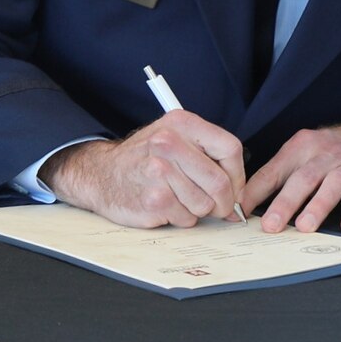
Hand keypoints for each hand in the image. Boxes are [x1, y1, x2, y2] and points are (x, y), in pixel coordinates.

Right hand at [42, 110, 245, 227]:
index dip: (237, 175)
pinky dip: (181, 218)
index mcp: (181, 123)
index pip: (230, 148)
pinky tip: (165, 206)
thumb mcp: (174, 139)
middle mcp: (169, 143)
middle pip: (220, 182)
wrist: (100, 174)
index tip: (233, 187)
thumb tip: (240, 195)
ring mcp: (159, 171)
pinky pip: (187, 218)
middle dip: (223, 202)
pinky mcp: (154, 199)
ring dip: (198, 210)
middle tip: (216, 207)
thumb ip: (207, 157)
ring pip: (205, 204)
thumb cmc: (143, 159)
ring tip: (179, 199)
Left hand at [242, 120, 340, 233]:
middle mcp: (327, 156)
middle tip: (271, 225)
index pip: (274, 170)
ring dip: (318, 206)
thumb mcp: (301, 151)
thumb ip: (278, 174)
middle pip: (303, 179)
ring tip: (304, 227)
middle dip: (286, 202)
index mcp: (302, 147)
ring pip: (334, 186)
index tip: (240, 210)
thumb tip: (246, 201)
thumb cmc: (333, 149)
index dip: (256, 191)